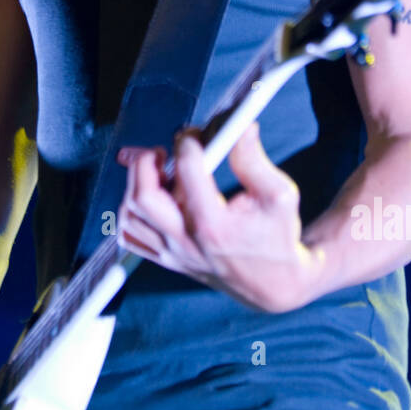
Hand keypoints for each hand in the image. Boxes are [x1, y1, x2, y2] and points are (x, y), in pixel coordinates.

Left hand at [115, 122, 318, 312]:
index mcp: (216, 226)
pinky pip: (131, 236)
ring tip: (159, 172)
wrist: (274, 284)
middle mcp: (188, 242)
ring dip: (136, 185)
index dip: (188, 143)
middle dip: (146, 164)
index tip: (194, 135)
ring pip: (131, 216)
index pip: (188, 172)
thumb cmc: (278, 235)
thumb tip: (240, 125)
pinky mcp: (168, 260)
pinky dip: (133, 211)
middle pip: (144, 197)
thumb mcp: (279, 194)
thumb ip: (254, 159)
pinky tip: (154, 197)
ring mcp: (174, 254)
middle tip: (162, 151)